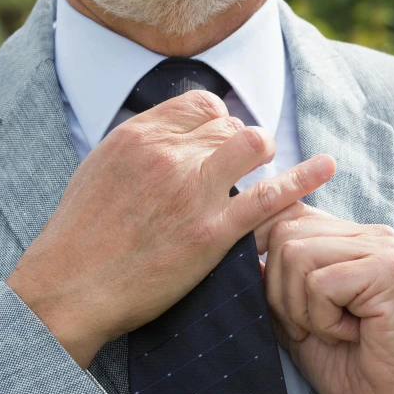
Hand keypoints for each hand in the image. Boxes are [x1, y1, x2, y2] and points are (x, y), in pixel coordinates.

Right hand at [6, 91, 337, 367]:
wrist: (68, 287)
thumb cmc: (80, 234)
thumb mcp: (99, 168)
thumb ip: (140, 144)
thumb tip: (175, 134)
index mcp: (137, 135)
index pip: (201, 105)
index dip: (217, 121)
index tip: (218, 141)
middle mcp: (167, 155)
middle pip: (229, 125)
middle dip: (237, 143)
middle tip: (234, 169)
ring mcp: (191, 192)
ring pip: (253, 144)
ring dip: (262, 155)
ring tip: (260, 171)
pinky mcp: (211, 233)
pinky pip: (269, 197)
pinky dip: (302, 180)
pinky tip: (326, 167)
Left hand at [256, 203, 393, 393]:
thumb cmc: (348, 361)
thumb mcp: (295, 315)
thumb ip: (273, 280)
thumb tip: (239, 244)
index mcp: (347, 236)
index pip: (288, 212)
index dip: (262, 245)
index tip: (263, 284)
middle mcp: (367, 233)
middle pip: (284, 234)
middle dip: (280, 290)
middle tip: (308, 327)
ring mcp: (381, 248)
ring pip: (296, 255)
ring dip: (301, 308)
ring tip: (331, 330)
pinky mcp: (388, 270)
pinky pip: (320, 283)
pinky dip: (323, 320)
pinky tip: (350, 334)